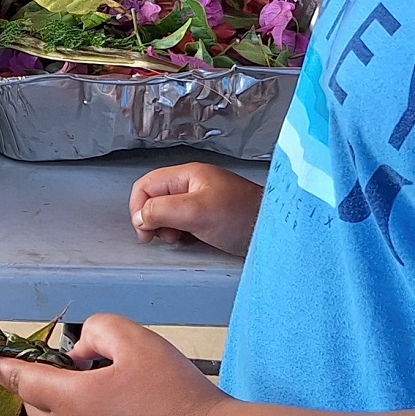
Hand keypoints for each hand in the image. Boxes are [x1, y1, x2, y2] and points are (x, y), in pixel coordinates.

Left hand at [0, 313, 225, 415]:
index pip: (19, 381)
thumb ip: (99, 331)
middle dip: (36, 393)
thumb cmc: (179, 396)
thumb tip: (77, 354)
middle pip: (29, 415)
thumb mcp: (139, 341)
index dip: (4, 367)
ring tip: (69, 412)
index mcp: (69, 401)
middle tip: (65, 379)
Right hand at [130, 163, 262, 254]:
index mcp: (187, 175)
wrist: (275, 231)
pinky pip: (182, 222)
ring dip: (166, 228)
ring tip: (179, 239)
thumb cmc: (243, 216)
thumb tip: (140, 217)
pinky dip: (180, 233)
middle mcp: (192, 184)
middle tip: (162, 237)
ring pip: (167, 212)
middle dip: (152, 220)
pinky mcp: (209, 216)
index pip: (146, 186)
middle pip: (154, 199)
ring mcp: (201, 200)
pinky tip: (190, 240)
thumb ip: (161, 210)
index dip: (138, 208)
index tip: (145, 230)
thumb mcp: (196, 212)